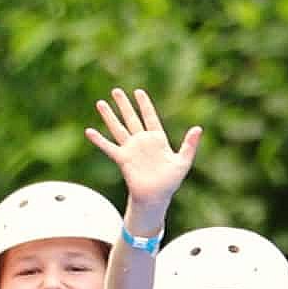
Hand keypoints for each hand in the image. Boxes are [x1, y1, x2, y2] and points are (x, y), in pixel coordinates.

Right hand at [85, 88, 200, 227]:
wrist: (155, 197)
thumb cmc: (170, 181)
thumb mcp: (183, 161)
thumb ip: (190, 145)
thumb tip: (198, 128)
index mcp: (157, 139)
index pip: (150, 117)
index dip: (144, 104)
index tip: (138, 92)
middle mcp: (142, 141)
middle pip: (131, 118)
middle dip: (124, 105)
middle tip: (116, 91)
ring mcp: (131, 149)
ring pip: (118, 128)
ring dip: (109, 116)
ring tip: (100, 103)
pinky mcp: (122, 159)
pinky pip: (109, 147)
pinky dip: (99, 140)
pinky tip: (89, 131)